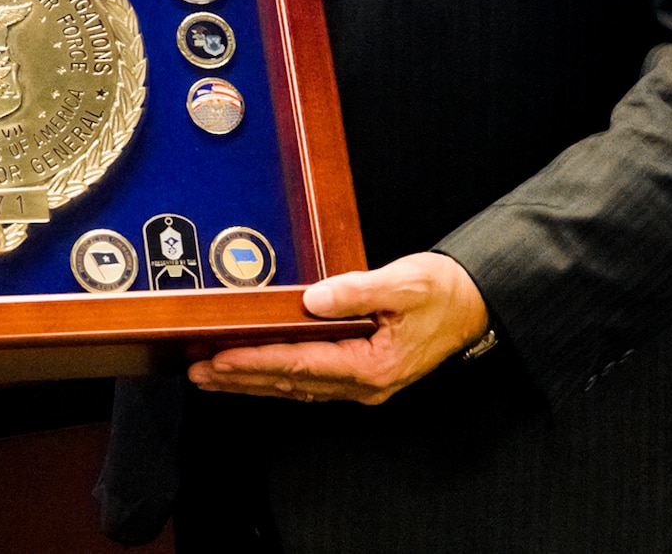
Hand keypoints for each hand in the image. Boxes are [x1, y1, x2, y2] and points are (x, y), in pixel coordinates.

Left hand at [188, 253, 488, 405]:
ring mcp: (363, 385)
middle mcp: (365, 384)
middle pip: (290, 383)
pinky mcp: (362, 377)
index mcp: (373, 364)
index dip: (255, 361)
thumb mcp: (401, 282)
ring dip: (252, 383)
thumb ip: (355, 291)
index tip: (219, 358)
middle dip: (241, 378)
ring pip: (296, 388)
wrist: (472, 303)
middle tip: (199, 371)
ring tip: (212, 376)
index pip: (300, 364)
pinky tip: (255, 376)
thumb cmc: (441, 292)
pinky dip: (277, 380)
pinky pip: (310, 384)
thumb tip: (312, 299)